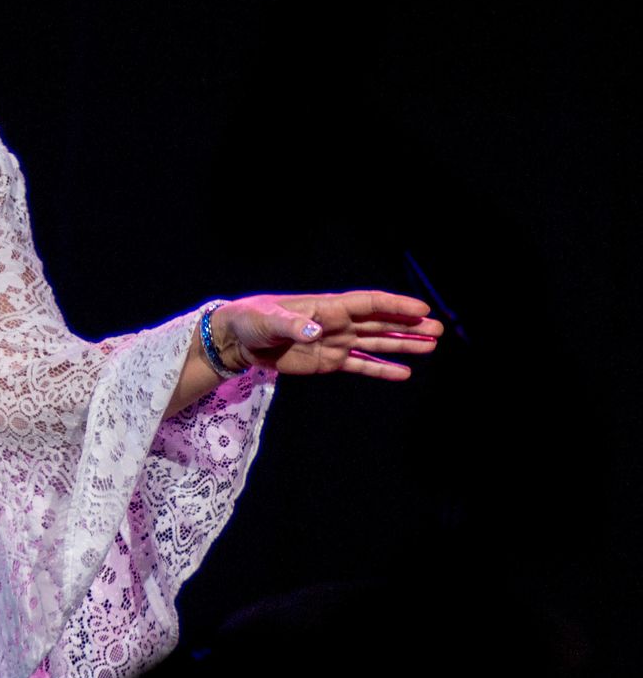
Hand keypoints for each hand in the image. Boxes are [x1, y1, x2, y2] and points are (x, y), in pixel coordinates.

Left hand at [211, 291, 441, 379]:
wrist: (239, 340)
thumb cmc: (252, 320)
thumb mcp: (268, 320)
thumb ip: (291, 325)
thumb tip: (315, 330)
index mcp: (326, 307)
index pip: (368, 304)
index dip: (394, 305)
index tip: (421, 309)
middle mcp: (337, 323)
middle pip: (379, 323)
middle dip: (408, 325)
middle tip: (438, 329)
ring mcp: (335, 342)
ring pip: (375, 343)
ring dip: (403, 344)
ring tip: (431, 345)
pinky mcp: (328, 362)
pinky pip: (360, 366)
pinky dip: (381, 370)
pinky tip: (404, 373)